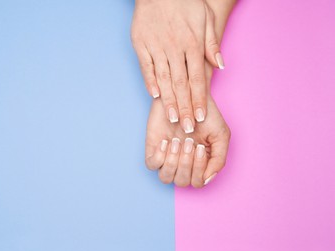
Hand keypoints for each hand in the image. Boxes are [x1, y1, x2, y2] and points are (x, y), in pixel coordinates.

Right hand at [131, 0, 223, 132]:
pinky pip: (146, 67)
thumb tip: (220, 65)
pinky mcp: (141, 45)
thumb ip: (211, 43)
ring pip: (163, 79)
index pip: (197, 78)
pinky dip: (149, 81)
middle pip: (180, 84)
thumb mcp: (205, 18)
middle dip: (185, 107)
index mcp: (192, 44)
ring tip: (172, 118)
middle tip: (186, 127)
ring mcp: (156, 47)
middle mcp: (174, 48)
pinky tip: (154, 96)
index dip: (199, 99)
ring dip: (168, 100)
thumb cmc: (185, 3)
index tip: (200, 116)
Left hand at [145, 64, 230, 186]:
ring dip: (173, 162)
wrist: (188, 94)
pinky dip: (159, 156)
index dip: (198, 169)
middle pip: (182, 182)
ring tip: (177, 142)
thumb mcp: (221, 135)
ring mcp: (167, 157)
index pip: (197, 182)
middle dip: (186, 162)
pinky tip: (166, 141)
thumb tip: (206, 179)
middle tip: (189, 141)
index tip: (200, 147)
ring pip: (166, 178)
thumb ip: (219, 159)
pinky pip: (151, 165)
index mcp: (200, 164)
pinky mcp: (153, 148)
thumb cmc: (206, 115)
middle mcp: (182, 163)